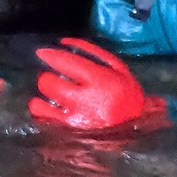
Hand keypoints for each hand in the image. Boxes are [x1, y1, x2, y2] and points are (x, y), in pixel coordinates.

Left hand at [28, 39, 168, 132]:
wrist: (136, 128)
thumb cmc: (127, 94)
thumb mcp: (119, 68)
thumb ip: (93, 52)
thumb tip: (64, 42)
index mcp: (99, 81)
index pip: (65, 62)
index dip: (49, 55)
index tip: (41, 52)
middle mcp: (84, 100)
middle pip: (48, 82)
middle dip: (48, 77)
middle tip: (53, 78)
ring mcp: (74, 120)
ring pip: (39, 105)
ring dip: (42, 97)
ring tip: (50, 95)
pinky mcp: (68, 134)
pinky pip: (43, 121)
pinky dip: (43, 113)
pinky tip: (49, 109)